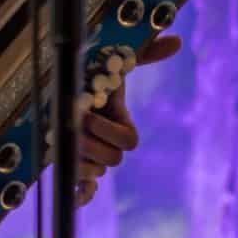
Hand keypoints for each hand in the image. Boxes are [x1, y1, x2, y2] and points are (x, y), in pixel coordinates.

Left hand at [74, 33, 177, 207]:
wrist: (62, 86)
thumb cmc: (90, 72)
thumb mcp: (114, 60)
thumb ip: (144, 52)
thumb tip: (177, 39)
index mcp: (120, 122)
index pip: (128, 141)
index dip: (110, 132)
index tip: (88, 115)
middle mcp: (108, 142)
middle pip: (112, 160)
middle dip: (91, 146)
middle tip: (70, 129)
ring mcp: (93, 155)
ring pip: (96, 174)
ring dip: (79, 161)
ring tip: (61, 144)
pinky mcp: (75, 166)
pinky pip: (86, 189)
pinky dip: (83, 195)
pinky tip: (75, 197)